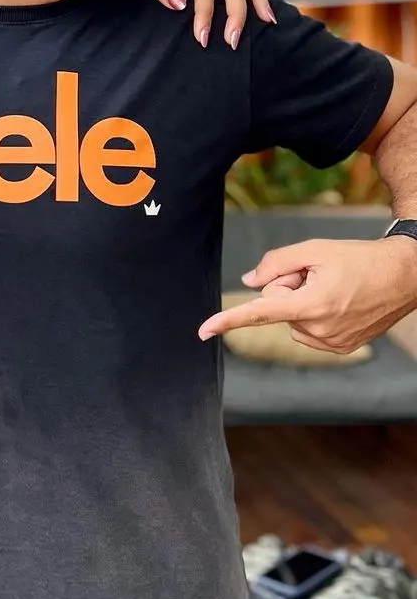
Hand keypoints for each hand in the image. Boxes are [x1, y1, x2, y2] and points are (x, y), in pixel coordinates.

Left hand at [198, 236, 416, 352]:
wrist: (405, 276)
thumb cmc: (360, 258)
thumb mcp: (315, 249)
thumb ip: (276, 263)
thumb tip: (249, 280)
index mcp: (311, 305)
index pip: (259, 312)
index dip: (227, 320)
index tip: (202, 331)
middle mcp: (319, 330)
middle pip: (276, 306)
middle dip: (288, 288)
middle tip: (318, 276)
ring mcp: (331, 343)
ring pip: (290, 320)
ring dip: (303, 302)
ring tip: (334, 289)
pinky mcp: (340, 348)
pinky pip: (307, 331)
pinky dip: (314, 315)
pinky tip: (339, 303)